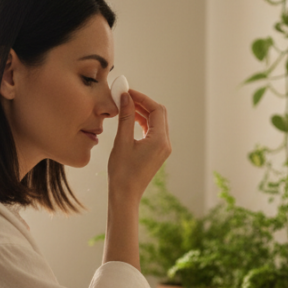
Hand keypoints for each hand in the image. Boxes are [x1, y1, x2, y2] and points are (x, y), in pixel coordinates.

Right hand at [107, 89, 171, 203]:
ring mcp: (163, 148)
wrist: (125, 195)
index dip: (142, 97)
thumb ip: (126, 117)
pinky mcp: (157, 152)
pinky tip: (130, 119)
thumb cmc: (122, 172)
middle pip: (159, 114)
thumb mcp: (122, 142)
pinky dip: (143, 122)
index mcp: (160, 140)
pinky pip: (153, 131)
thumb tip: (126, 97)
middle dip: (143, 103)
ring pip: (156, 122)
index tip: (127, 91)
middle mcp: (165, 143)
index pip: (156, 109)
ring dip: (142, 112)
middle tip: (125, 97)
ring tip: (125, 106)